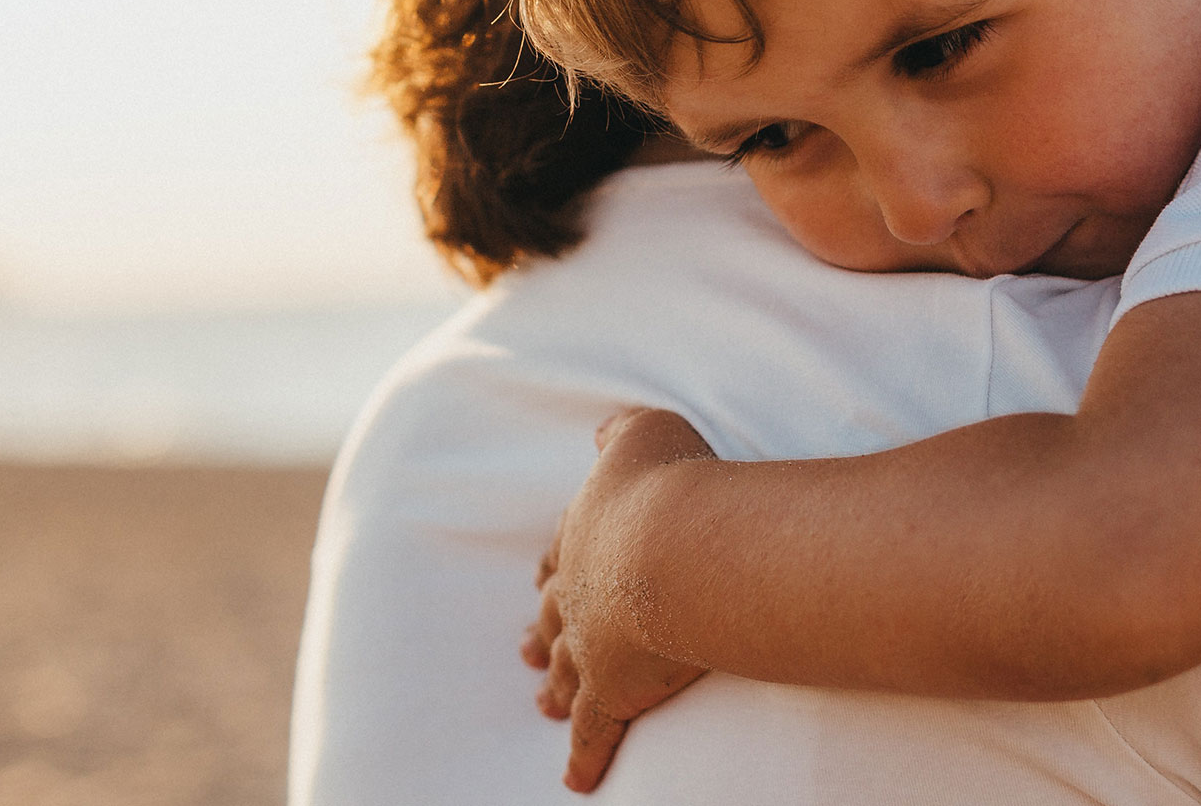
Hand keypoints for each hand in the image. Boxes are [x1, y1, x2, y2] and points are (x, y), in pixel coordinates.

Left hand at [521, 407, 715, 790]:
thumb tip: (603, 430)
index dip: (555, 566)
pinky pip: (593, 732)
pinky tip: (577, 779)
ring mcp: (590, 645)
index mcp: (584, 534)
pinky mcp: (613, 692)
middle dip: (540, 631)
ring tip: (542, 702)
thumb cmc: (669, 484)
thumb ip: (621, 431)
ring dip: (553, 687)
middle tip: (524, 649)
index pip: (563, 553)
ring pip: (563, 673)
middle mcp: (578, 591)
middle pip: (552, 616)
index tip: (543, 578)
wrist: (676, 546)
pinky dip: (584, 756)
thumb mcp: (644, 432)